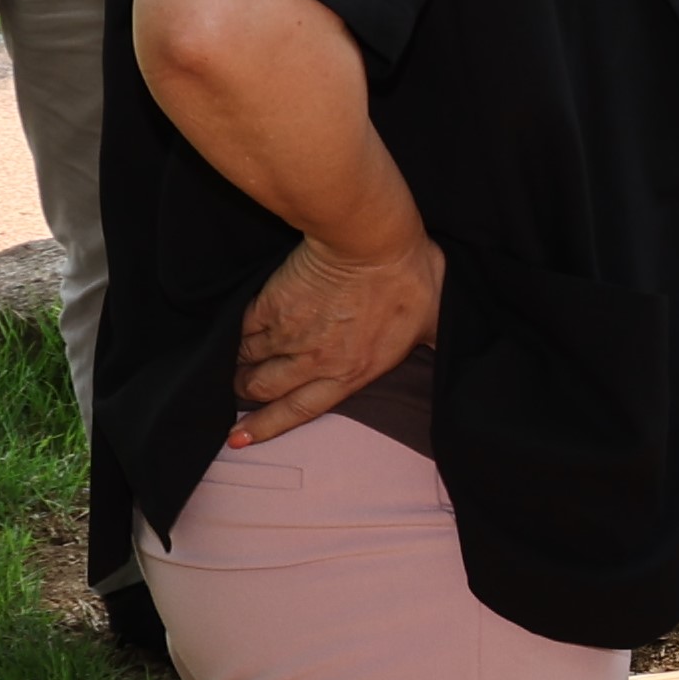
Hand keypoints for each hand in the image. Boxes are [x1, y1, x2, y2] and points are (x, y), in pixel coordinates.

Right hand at [231, 229, 440, 443]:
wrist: (370, 241)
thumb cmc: (409, 276)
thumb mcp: (431, 320)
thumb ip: (428, 341)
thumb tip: (443, 345)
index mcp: (352, 371)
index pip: (301, 410)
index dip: (268, 426)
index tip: (240, 438)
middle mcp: (314, 360)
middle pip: (264, 388)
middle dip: (246, 393)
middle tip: (241, 389)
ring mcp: (289, 333)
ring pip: (248, 360)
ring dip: (238, 364)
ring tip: (236, 362)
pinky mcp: (271, 304)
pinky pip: (243, 328)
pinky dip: (237, 333)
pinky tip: (235, 333)